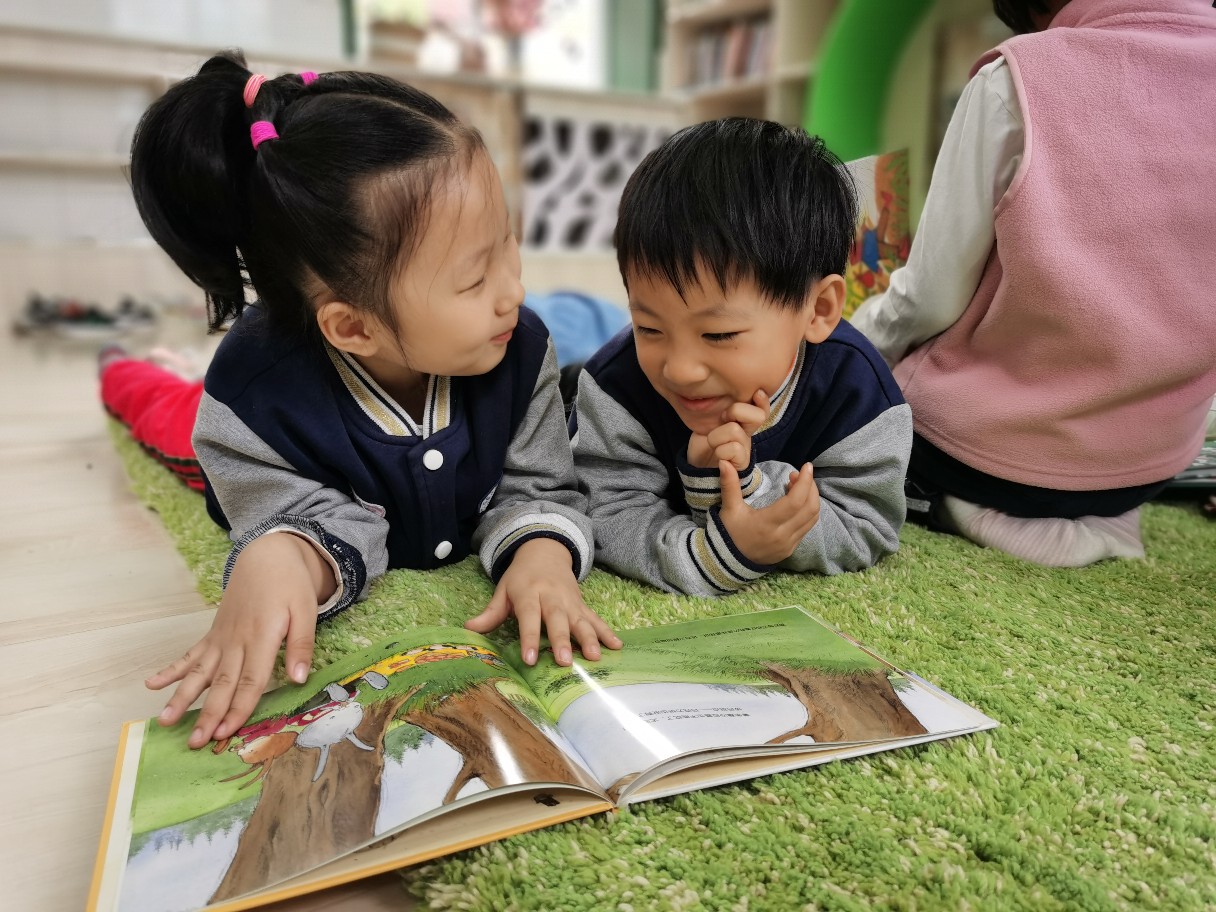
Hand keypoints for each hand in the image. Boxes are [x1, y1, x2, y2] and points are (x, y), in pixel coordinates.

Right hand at [146, 533, 333, 748]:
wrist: (267, 556)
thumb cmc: (290, 585)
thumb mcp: (306, 610)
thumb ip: (302, 644)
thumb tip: (300, 679)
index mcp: (262, 637)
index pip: (251, 680)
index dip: (239, 707)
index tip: (225, 732)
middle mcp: (237, 641)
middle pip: (221, 683)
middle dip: (208, 714)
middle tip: (194, 742)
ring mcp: (222, 638)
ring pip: (199, 672)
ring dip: (182, 697)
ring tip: (164, 720)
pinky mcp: (214, 633)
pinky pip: (191, 654)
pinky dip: (172, 670)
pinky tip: (152, 683)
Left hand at [464, 537, 620, 666]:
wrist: (545, 552)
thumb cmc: (521, 577)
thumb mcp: (503, 590)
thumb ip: (490, 612)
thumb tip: (468, 629)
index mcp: (529, 593)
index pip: (529, 617)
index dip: (529, 638)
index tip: (529, 660)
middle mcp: (551, 597)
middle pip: (557, 619)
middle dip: (562, 640)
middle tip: (565, 662)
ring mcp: (570, 601)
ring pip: (580, 620)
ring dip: (588, 638)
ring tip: (594, 657)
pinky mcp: (582, 605)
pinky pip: (595, 619)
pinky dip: (606, 632)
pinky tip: (617, 646)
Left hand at [686, 390, 769, 469]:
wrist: (695, 460)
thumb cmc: (703, 433)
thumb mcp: (709, 413)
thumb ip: (723, 403)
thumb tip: (742, 394)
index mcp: (744, 420)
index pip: (763, 408)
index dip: (763, 400)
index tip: (757, 393)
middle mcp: (749, 433)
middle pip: (758, 416)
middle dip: (735, 411)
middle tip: (722, 419)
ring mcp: (747, 448)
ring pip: (736, 430)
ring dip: (717, 436)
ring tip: (713, 442)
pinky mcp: (743, 462)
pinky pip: (735, 449)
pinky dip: (722, 451)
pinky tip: (718, 455)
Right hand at [717, 459, 819, 564]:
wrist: (727, 562)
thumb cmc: (728, 533)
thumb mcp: (728, 509)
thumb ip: (730, 485)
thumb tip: (725, 461)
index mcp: (767, 524)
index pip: (795, 502)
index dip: (805, 482)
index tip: (806, 467)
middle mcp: (782, 536)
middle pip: (810, 509)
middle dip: (810, 488)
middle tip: (799, 474)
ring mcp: (789, 544)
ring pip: (812, 519)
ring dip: (811, 499)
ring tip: (799, 486)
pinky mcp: (791, 549)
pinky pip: (807, 527)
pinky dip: (807, 511)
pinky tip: (797, 502)